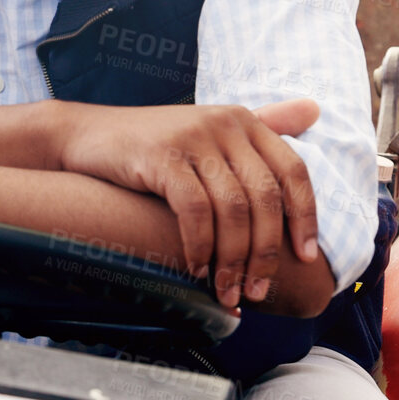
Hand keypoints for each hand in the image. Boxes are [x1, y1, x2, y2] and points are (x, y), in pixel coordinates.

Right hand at [56, 98, 320, 308]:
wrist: (83, 136)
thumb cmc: (152, 144)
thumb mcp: (210, 129)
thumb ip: (263, 121)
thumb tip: (315, 108)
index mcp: (244, 120)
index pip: (293, 171)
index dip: (305, 217)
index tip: (305, 257)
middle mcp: (224, 123)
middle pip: (265, 197)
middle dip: (266, 252)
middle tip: (257, 290)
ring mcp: (192, 137)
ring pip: (233, 209)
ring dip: (234, 260)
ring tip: (228, 291)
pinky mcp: (161, 155)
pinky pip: (195, 210)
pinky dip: (199, 246)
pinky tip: (195, 270)